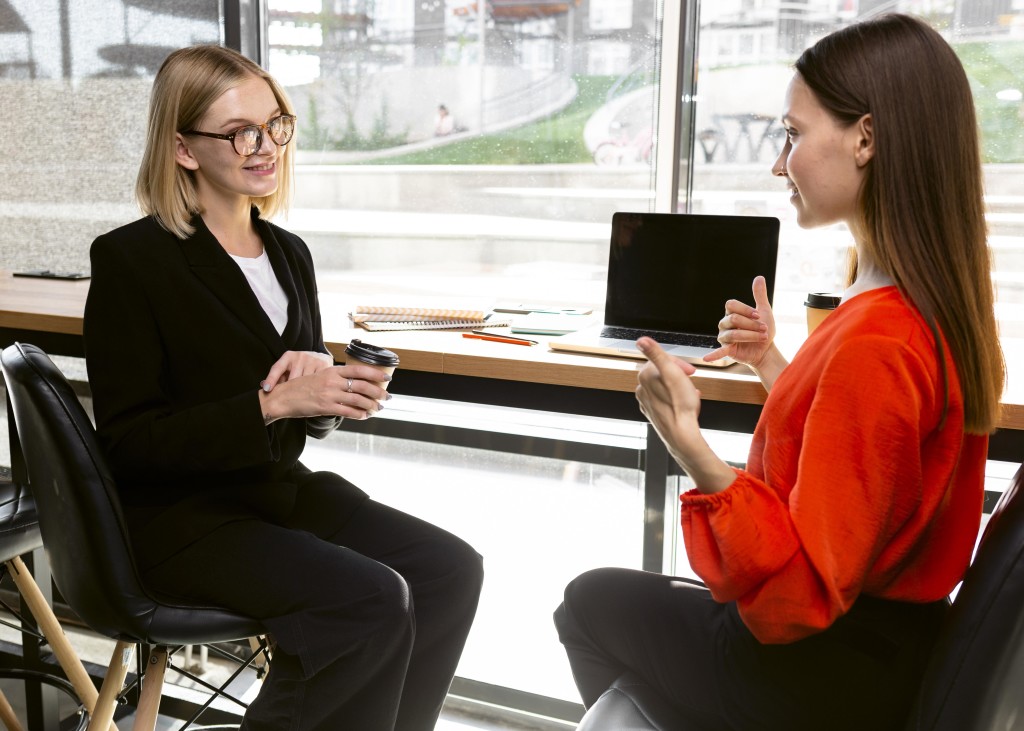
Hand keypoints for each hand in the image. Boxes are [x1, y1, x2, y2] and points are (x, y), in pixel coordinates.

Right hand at [259, 363, 390, 421]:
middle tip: (387, 396)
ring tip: (378, 408)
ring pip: (357, 400)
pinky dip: (359, 414)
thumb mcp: (320, 376)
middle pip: (362, 385)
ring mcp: (329, 394)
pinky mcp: (326, 407)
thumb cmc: (302, 388)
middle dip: (378, 392)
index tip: (386, 378)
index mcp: (332, 370)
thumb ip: (337, 379)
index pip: (359, 369)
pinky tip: (365, 415)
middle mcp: (332, 381)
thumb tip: (356, 384)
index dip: (375, 374)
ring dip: (371, 405)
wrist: (283, 397)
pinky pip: (348, 411)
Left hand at [261, 350, 334, 391]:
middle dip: (289, 390)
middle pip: (292, 379)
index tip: (267, 389)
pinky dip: (313, 389)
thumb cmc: (299, 367)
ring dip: (303, 392)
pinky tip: (312, 392)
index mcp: (288, 356)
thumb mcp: (288, 368)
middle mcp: (300, 356)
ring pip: (305, 382)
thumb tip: (266, 390)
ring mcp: (312, 360)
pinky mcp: (323, 365)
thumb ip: (278, 378)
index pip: (277, 368)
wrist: (319, 357)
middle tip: (288, 400)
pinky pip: (316, 382)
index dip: (271, 379)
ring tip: (302, 397)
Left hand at [636, 337, 701, 452]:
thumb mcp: (672, 372)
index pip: (662, 360)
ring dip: (679, 386)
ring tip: (690, 392)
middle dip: (679, 374)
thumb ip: (656, 354)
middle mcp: (642, 389)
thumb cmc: (680, 405)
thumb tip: (641, 340)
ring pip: (665, 386)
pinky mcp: (654, 413)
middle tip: (691, 380)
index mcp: (645, 376)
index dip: (679, 363)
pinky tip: (687, 401)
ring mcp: (647, 402)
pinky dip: (677, 398)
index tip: (689, 370)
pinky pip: (666, 400)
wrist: (682, 434)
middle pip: (663, 373)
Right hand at [703, 275, 774, 368]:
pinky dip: (712, 355)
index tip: (758, 315)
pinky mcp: (727, 350)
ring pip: (733, 334)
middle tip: (764, 329)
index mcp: (732, 313)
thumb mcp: (764, 311)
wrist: (766, 349)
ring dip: (750, 336)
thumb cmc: (763, 329)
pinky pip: (718, 351)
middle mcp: (725, 324)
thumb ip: (759, 295)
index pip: (731, 305)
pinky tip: (706, 359)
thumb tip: (759, 277)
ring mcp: (724, 337)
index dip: (745, 309)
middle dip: (752, 324)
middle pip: (734, 319)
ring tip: (762, 337)